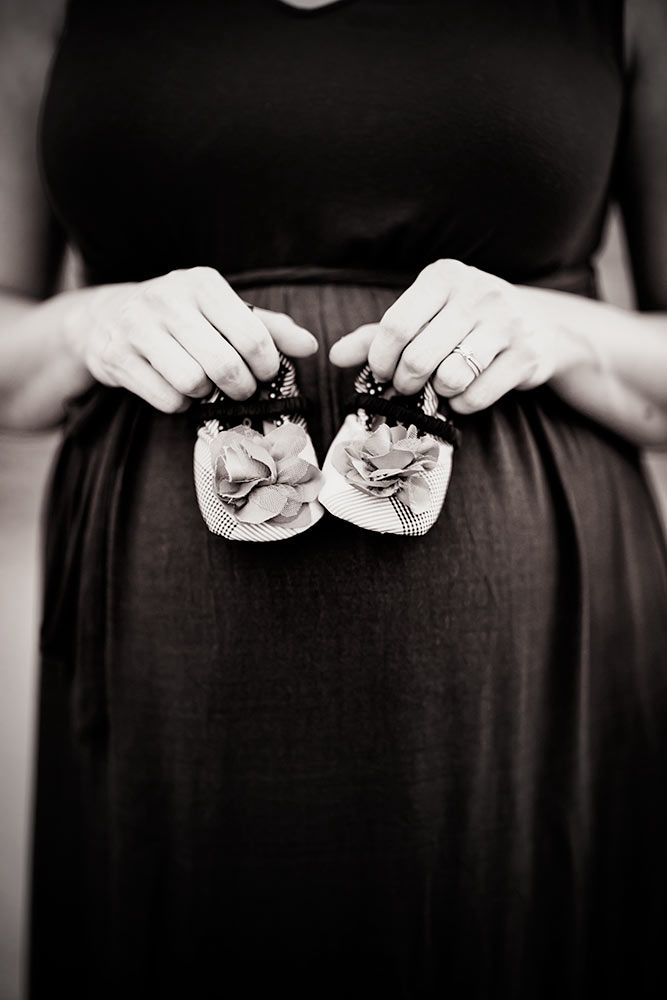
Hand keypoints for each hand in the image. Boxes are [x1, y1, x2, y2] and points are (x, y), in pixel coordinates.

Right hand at [63, 266, 317, 412]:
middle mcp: (168, 300)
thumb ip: (269, 328)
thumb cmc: (180, 318)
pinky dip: (178, 403)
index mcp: (202, 284)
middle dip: (241, 387)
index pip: (253, 336)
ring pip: (193, 383)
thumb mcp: (223, 311)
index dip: (266, 366)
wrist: (105, 318)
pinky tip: (175, 389)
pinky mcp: (116, 357)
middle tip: (241, 389)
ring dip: (204, 394)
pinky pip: (166, 398)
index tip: (265, 373)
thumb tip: (311, 346)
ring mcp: (138, 328)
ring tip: (202, 384)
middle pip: (225, 366)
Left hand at [329, 259, 566, 412]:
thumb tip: (334, 355)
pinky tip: (464, 393)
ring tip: (440, 384)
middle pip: (419, 358)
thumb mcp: (422, 317)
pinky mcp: (527, 355)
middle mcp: (478, 292)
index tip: (382, 372)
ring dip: (437, 393)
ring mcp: (507, 323)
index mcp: (444, 276)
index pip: (395, 326)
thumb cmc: (463, 322)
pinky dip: (462, 404)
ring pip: (450, 378)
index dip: (380, 360)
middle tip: (407, 386)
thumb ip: (376, 335)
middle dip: (405, 382)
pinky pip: (476, 395)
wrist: (537, 326)